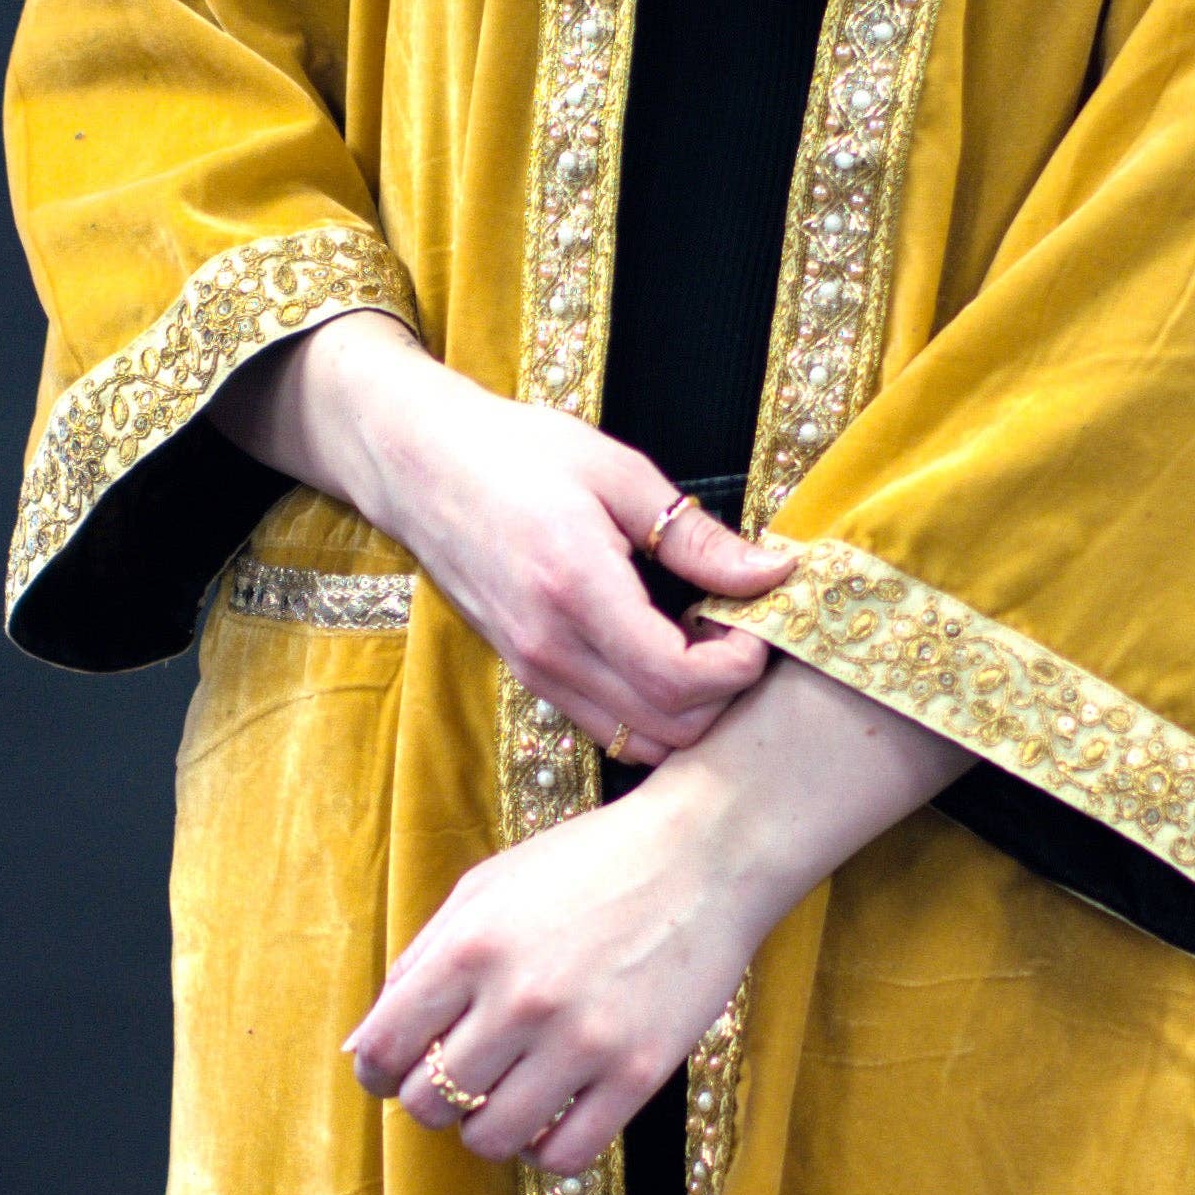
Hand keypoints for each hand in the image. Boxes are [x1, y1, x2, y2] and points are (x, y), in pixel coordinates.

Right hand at [217, 312, 792, 761]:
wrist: (420, 466)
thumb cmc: (518, 453)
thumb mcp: (619, 474)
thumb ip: (696, 538)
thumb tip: (774, 573)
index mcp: (577, 589)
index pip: (678, 679)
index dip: (739, 666)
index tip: (758, 622)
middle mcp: (551, 647)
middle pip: (668, 728)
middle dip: (724, 694)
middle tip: (738, 632)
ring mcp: (534, 669)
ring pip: (637, 741)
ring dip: (687, 709)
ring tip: (700, 642)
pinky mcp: (528, 673)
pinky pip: (604, 724)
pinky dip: (648, 708)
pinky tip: (659, 648)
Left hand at [350, 645, 972, 1174]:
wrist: (705, 854)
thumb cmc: (586, 865)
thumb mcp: (485, 889)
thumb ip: (419, 963)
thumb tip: (362, 1048)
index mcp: (471, 947)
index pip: (383, 1049)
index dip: (376, 1071)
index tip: (393, 1071)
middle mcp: (520, 999)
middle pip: (430, 1102)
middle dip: (430, 1099)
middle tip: (458, 1079)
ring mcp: (582, 1041)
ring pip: (490, 1139)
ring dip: (483, 1129)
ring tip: (504, 1099)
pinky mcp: (638, 1073)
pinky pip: (564, 1155)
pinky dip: (544, 1150)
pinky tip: (551, 1118)